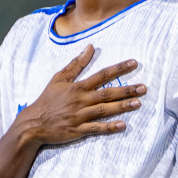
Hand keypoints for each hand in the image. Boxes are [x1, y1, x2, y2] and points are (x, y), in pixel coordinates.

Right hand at [16, 45, 144, 145]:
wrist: (33, 123)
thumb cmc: (47, 99)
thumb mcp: (59, 78)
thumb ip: (76, 64)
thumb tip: (90, 47)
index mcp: (78, 87)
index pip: (102, 75)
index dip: (119, 69)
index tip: (134, 63)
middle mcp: (81, 100)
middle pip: (107, 93)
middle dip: (126, 90)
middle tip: (144, 87)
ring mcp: (80, 116)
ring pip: (105, 110)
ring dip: (122, 107)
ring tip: (138, 103)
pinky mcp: (78, 130)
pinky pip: (96, 128)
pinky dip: (109, 127)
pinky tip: (123, 125)